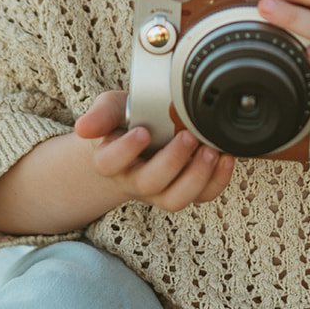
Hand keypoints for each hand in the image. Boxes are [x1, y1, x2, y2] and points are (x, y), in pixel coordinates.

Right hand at [73, 90, 233, 211]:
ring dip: (196, 177)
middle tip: (188, 136)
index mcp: (111, 160)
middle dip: (171, 161)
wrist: (140, 140)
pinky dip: (217, 180)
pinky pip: (201, 197)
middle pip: (148, 183)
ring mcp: (160, 191)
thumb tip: (84, 128)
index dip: (126, 150)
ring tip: (211, 151)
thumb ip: (100, 114)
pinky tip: (225, 158)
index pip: (110, 163)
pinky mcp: (184, 191)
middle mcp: (134, 180)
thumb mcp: (111, 109)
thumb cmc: (125, 123)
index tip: (143, 131)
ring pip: (175, 199)